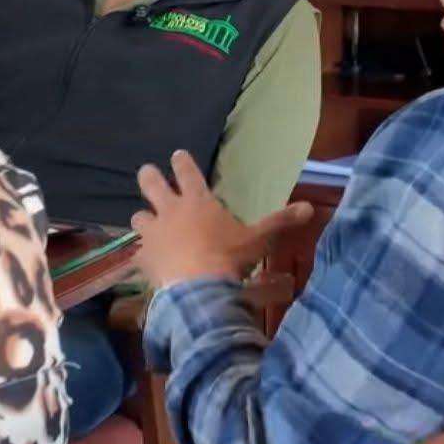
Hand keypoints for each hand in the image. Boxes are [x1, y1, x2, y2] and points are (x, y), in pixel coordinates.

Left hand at [131, 150, 313, 287]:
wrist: (198, 289)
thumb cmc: (229, 257)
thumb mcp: (258, 239)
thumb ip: (280, 222)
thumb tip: (309, 208)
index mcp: (197, 200)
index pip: (186, 171)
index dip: (181, 161)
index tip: (177, 154)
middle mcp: (170, 210)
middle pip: (151, 183)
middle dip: (149, 176)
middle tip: (148, 172)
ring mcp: (153, 233)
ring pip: (138, 216)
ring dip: (143, 218)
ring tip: (145, 222)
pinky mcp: (142, 257)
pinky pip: (134, 251)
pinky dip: (138, 254)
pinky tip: (141, 260)